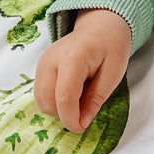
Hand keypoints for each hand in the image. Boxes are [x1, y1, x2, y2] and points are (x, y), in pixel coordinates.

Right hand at [33, 8, 130, 132]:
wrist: (99, 25)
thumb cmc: (111, 46)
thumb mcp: (114, 73)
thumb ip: (96, 99)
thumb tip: (81, 124)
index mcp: (73, 58)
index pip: (64, 97)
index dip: (71, 119)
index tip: (82, 128)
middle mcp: (51, 59)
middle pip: (48, 102)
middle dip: (65, 115)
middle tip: (86, 107)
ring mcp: (42, 62)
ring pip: (40, 101)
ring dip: (58, 109)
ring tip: (79, 96)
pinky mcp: (39, 67)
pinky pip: (40, 94)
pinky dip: (53, 101)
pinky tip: (70, 91)